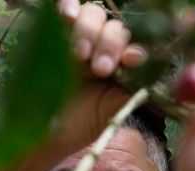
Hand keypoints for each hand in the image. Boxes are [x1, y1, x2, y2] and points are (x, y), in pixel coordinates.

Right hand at [11, 0, 145, 170]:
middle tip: (99, 69)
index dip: (133, 49)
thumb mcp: (111, 111)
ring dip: (89, 31)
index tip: (129, 61)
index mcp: (123, 65)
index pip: (134, 45)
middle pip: (115, 26)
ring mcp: (80, 38)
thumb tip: (150, 77)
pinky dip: (68, 5)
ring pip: (93, 14)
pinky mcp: (56, 34)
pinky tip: (67, 15)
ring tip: (79, 56)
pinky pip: (66, 8)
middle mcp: (104, 48)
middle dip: (109, 44)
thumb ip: (131, 92)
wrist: (45, 133)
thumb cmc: (81, 126)